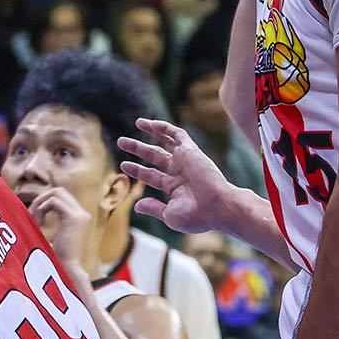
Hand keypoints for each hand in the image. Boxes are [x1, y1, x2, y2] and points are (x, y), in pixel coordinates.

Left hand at [27, 185, 94, 275]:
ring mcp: (80, 215)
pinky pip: (54, 201)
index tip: (33, 217)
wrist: (65, 271)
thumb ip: (49, 221)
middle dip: (41, 199)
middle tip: (31, 216)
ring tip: (35, 221)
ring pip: (56, 193)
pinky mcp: (74, 218)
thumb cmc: (56, 259)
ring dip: (40, 204)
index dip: (44, 202)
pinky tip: (39, 224)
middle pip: (59, 191)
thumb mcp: (52, 236)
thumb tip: (33, 209)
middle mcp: (83, 214)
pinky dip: (42, 209)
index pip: (61, 196)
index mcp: (80, 217)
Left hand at [119, 118, 247, 235]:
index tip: (123, 165)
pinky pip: (177, 134)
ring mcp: (185, 160)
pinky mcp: (191, 151)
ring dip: (151, 132)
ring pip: (165, 142)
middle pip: (154, 156)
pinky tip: (150, 124)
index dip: (136, 170)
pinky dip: (164, 128)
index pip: (151, 175)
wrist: (217, 207)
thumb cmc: (196, 216)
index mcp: (174, 188)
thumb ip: (153, 208)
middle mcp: (179, 172)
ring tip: (137, 123)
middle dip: (138, 148)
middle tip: (121, 141)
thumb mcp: (169, 215)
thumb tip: (137, 206)